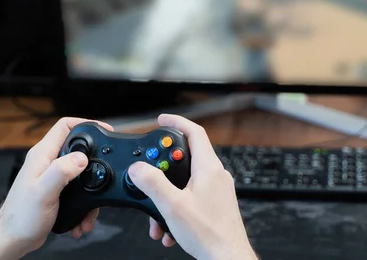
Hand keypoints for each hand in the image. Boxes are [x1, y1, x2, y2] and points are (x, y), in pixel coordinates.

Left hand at [0, 117, 113, 255]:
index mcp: (42, 155)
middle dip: (93, 159)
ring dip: (89, 188)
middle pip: (76, 147)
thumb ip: (61, 171)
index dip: (85, 122)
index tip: (103, 130)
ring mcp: (50, 175)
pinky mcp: (55, 189)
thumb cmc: (21, 217)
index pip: (64, 126)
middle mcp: (46, 162)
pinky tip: (82, 217)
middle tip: (105, 167)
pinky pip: (76, 189)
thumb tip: (81, 157)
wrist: (13, 238)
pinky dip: (83, 203)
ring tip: (91, 208)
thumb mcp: (43, 192)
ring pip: (79, 171)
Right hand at [128, 114, 255, 259]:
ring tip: (158, 217)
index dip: (176, 122)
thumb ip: (153, 183)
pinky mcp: (216, 204)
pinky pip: (192, 197)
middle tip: (149, 176)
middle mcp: (216, 175)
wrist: (227, 259)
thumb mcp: (172, 206)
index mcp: (209, 167)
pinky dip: (177, 208)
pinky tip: (169, 228)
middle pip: (186, 158)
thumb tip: (139, 168)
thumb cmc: (210, 234)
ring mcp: (218, 190)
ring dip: (167, 197)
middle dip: (163, 170)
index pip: (194, 132)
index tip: (162, 120)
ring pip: (186, 182)